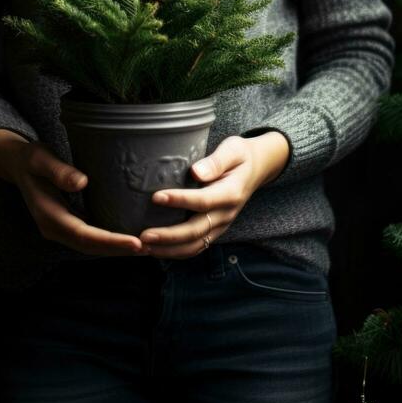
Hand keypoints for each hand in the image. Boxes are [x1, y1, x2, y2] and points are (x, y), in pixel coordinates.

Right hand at [2, 136, 145, 257]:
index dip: (110, 241)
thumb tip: (81, 183)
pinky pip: (90, 237)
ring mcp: (60, 228)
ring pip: (91, 245)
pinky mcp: (67, 223)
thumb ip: (58, 171)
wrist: (17, 164)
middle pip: (90, 246)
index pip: (84, 235)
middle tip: (149, 249)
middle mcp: (54, 228)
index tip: (135, 243)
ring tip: (146, 247)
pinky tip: (127, 237)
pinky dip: (109, 240)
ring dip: (116, 248)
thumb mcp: (40, 159)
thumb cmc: (31, 159)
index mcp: (49, 216)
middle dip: (118, 250)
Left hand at [138, 132, 289, 258]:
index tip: (156, 197)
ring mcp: (221, 225)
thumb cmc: (240, 155)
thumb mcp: (233, 150)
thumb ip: (216, 162)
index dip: (179, 200)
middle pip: (196, 231)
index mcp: (231, 193)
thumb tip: (196, 172)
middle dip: (169, 236)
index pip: (203, 201)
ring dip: (169, 250)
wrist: (256, 168)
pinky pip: (196, 247)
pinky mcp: (215, 230)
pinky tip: (157, 250)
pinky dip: (176, 252)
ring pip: (195, 245)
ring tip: (145, 248)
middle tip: (144, 236)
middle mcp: (226, 214)